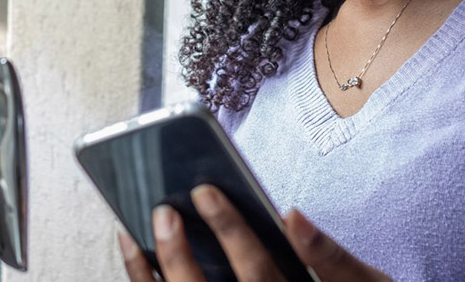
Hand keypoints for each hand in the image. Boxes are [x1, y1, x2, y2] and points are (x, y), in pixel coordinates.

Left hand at [117, 185, 391, 280]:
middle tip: (164, 208)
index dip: (231, 233)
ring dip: (151, 273)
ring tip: (135, 229)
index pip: (258, 272)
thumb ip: (330, 255)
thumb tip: (290, 216)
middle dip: (179, 254)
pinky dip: (146, 280)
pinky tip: (136, 250)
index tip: (206, 191)